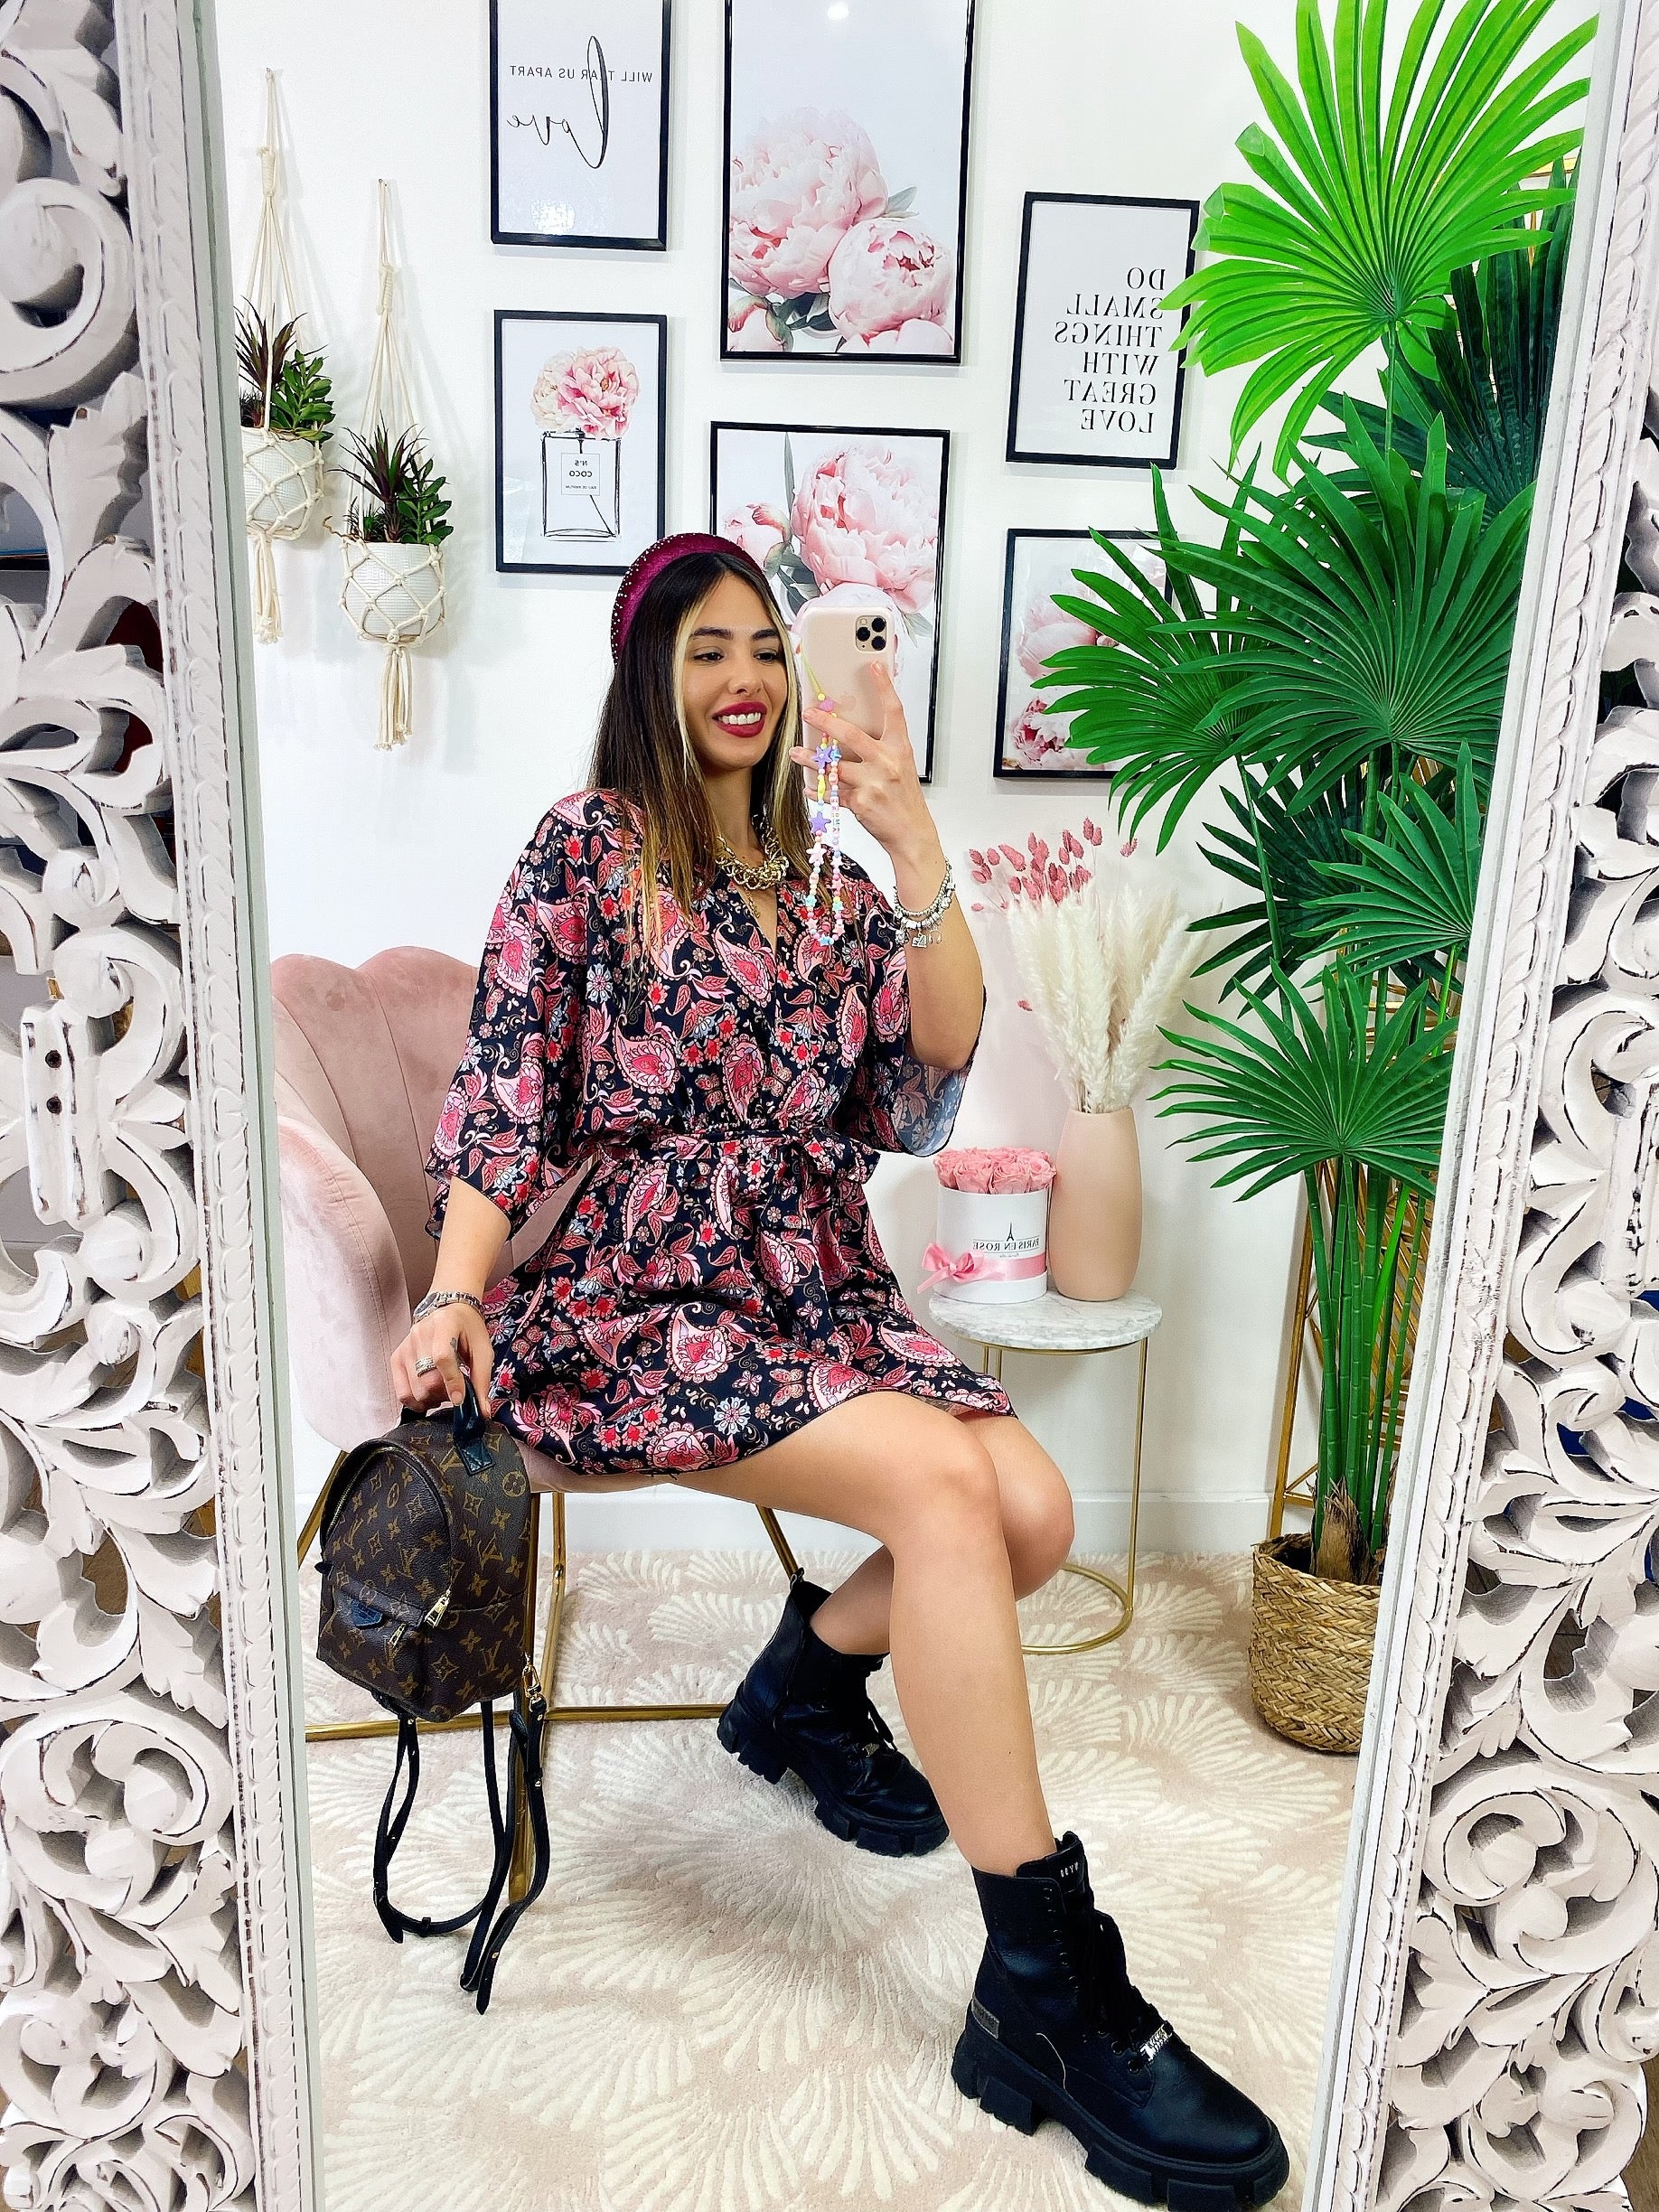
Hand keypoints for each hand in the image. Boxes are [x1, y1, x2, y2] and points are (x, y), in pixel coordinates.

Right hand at [391, 1299, 494, 1414]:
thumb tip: (483, 1411)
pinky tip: (429, 1396)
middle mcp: (420, 1334)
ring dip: (431, 1399)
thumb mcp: (483, 1349)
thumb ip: (482, 1379)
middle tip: (456, 1392)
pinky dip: (416, 1401)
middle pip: (426, 1379)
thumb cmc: (468, 1330)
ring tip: (443, 1392)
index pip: (442, 1357)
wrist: (450, 1312)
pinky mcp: (397, 1358)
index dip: (452, 1382)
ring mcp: (405, 1346)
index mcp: (444, 1325)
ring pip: (414, 1389)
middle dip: (444, 1394)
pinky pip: (401, 1391)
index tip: (460, 1400)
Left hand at [793, 657, 935, 862]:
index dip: (884, 687)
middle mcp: (888, 762)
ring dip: (811, 759)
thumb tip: (849, 732)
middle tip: (809, 713)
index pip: (894, 711)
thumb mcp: (900, 767)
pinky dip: (817, 789)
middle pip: (853, 734)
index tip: (873, 666)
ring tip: (797, 753)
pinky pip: (832, 792)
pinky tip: (808, 785)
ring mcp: (874, 783)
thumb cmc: (903, 799)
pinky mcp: (861, 802)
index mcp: (900, 749)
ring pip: (834, 766)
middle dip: (827, 722)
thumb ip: (880, 748)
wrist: (912, 834)